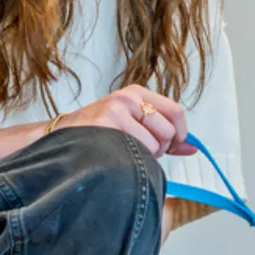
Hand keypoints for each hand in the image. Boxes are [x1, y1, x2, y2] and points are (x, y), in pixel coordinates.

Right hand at [53, 85, 196, 157]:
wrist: (60, 137)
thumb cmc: (99, 132)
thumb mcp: (133, 124)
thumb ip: (164, 134)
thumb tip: (193, 148)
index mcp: (137, 93)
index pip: (176, 112)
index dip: (180, 134)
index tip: (173, 145)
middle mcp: (128, 98)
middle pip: (168, 132)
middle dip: (159, 149)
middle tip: (138, 150)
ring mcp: (115, 111)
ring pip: (153, 146)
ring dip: (143, 158)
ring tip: (122, 152)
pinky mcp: (104, 126)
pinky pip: (136, 152)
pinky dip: (130, 161)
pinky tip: (114, 155)